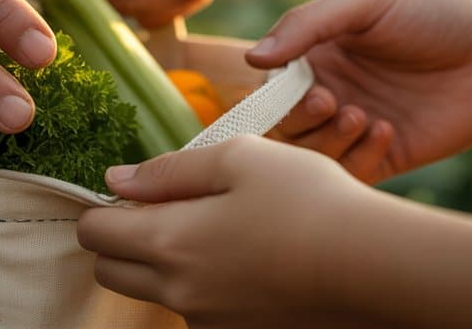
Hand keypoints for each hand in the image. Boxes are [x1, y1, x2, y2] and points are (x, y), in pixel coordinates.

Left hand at [80, 134, 471, 327]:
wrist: (376, 266)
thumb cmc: (307, 201)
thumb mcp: (236, 159)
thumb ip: (167, 171)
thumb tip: (115, 181)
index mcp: (169, 243)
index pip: (95, 233)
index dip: (103, 206)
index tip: (134, 191)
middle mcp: (178, 293)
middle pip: (111, 271)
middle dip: (120, 240)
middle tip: (166, 209)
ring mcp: (208, 320)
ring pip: (153, 292)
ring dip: (161, 263)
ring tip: (215, 229)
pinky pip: (194, 309)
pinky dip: (199, 285)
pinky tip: (243, 257)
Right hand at [246, 0, 471, 182]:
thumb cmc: (435, 11)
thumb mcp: (367, 2)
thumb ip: (306, 24)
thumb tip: (251, 58)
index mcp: (317, 55)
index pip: (268, 87)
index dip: (272, 95)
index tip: (305, 85)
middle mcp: (329, 91)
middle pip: (281, 125)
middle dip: (298, 118)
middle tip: (332, 101)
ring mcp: (355, 126)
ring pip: (309, 155)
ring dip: (327, 140)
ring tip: (363, 116)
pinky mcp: (385, 157)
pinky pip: (350, 174)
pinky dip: (358, 158)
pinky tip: (387, 131)